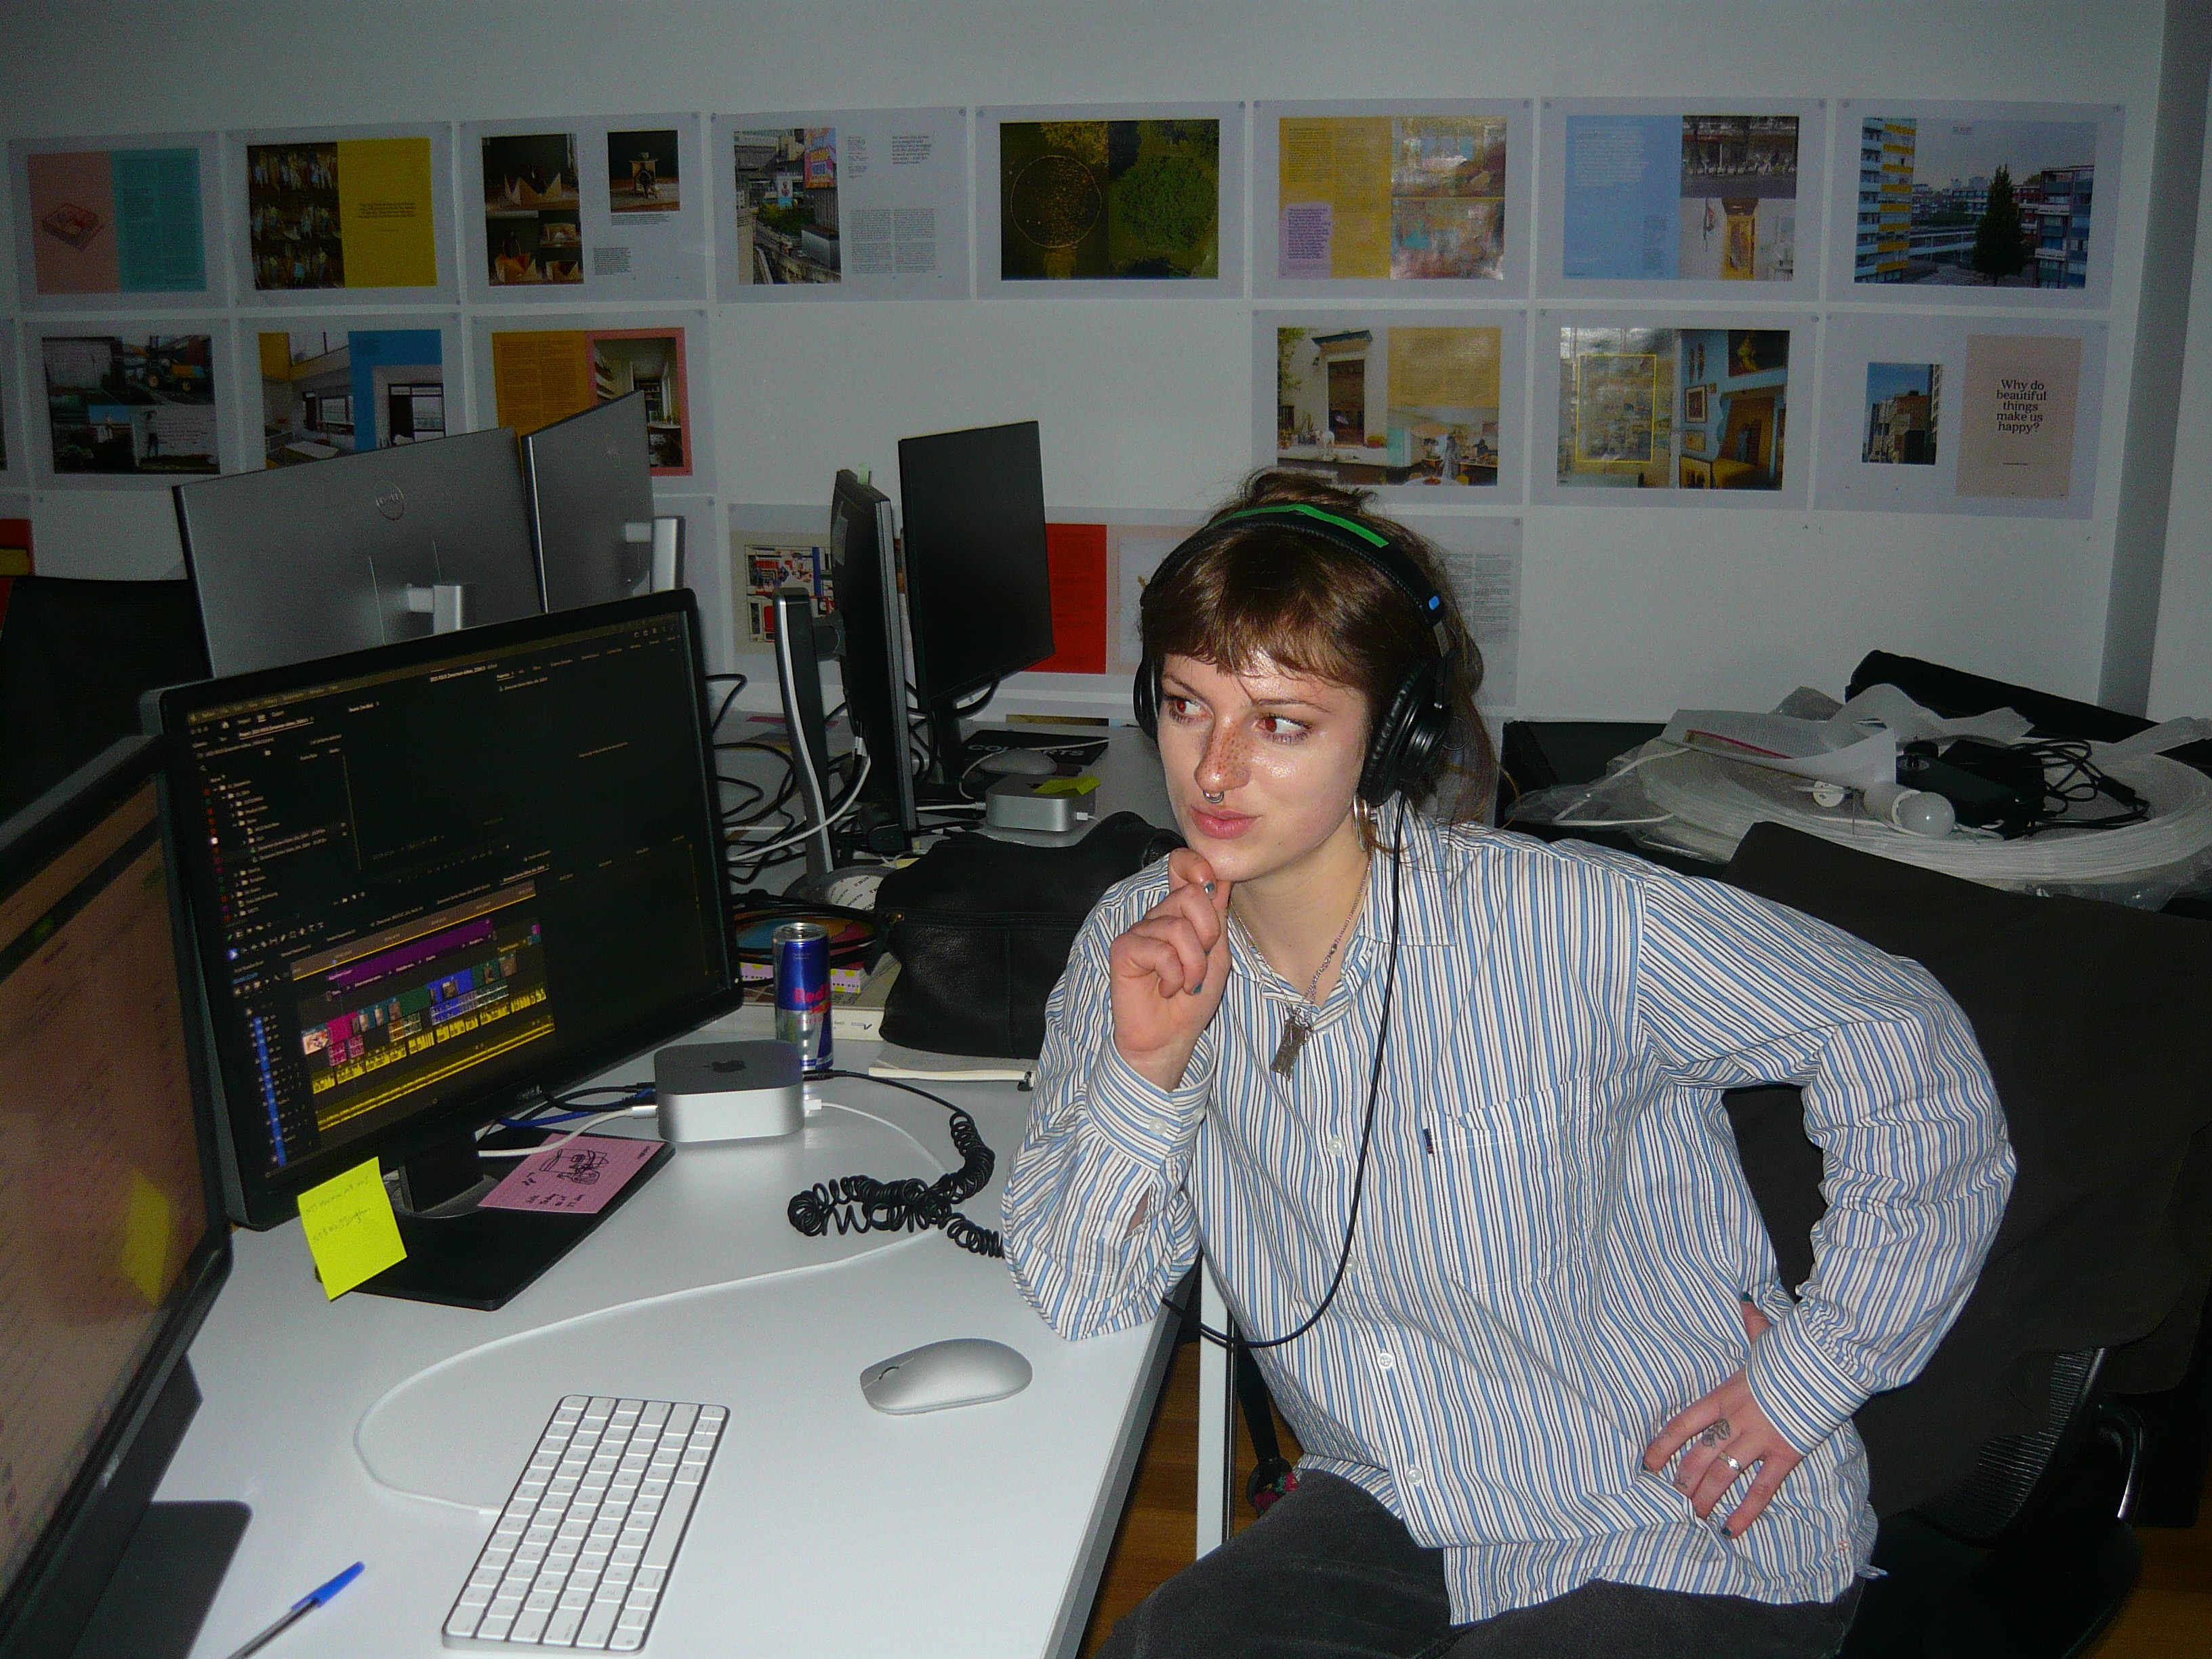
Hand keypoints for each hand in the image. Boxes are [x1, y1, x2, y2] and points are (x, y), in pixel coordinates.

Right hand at [1108, 848, 1231, 1090]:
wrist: (1170, 1038)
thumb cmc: (1192, 1000)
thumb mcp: (1217, 955)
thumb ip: (1216, 916)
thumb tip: (1219, 877)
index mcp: (1181, 913)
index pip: (1183, 865)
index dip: (1198, 865)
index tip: (1212, 886)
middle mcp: (1158, 915)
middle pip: (1191, 895)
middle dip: (1208, 935)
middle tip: (1201, 964)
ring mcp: (1140, 930)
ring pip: (1179, 927)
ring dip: (1193, 965)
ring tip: (1185, 985)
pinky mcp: (1124, 948)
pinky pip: (1160, 950)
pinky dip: (1173, 976)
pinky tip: (1165, 989)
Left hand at [1643, 1299, 1803, 1538]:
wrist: (1825, 1361)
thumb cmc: (1793, 1351)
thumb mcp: (1765, 1338)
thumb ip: (1752, 1325)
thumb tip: (1745, 1300)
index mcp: (1724, 1395)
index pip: (1683, 1423)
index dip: (1663, 1445)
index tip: (1648, 1462)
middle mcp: (1736, 1421)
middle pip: (1699, 1456)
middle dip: (1683, 1479)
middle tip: (1672, 1497)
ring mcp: (1759, 1440)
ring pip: (1723, 1476)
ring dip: (1705, 1498)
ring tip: (1693, 1515)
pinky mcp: (1785, 1455)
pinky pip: (1761, 1490)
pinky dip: (1745, 1511)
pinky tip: (1731, 1529)